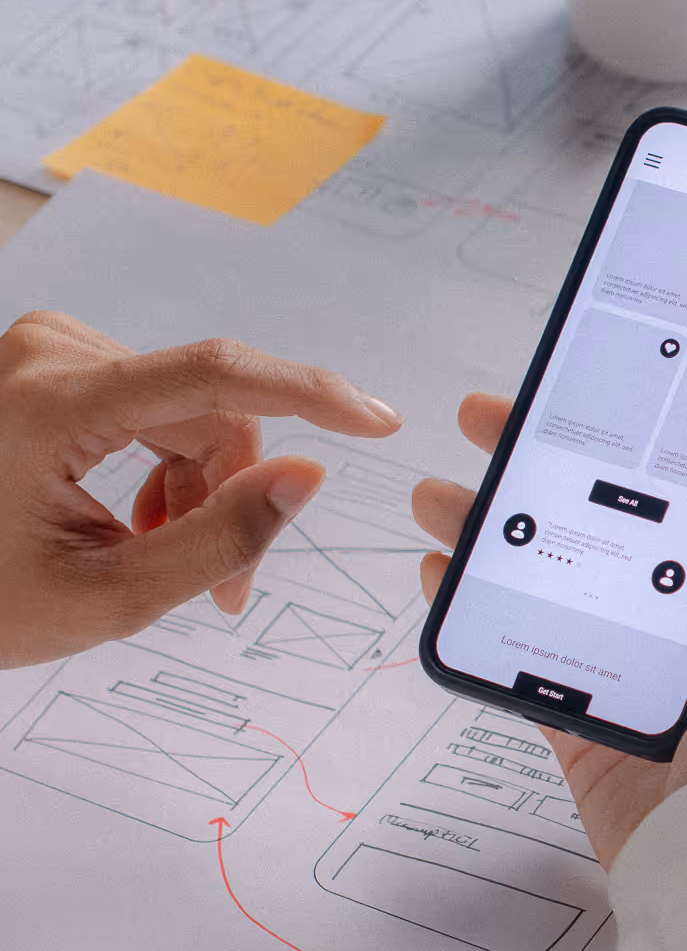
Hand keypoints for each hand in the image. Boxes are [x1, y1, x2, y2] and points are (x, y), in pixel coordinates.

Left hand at [0, 311, 403, 667]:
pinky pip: (152, 405)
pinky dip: (164, 465)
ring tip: (162, 550)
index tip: (376, 421)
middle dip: (231, 492)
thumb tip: (305, 477)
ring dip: (197, 485)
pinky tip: (138, 516)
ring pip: (188, 411)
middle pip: (208, 410)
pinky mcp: (50, 365)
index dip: (311, 395)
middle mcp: (48, 356)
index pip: (215, 376)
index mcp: (51, 405)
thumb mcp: (110, 596)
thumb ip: (221, 538)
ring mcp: (45, 355)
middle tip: (223, 585)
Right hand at [415, 386, 686, 866]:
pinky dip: (477, 605)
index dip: (635, 433)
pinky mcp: (585, 712)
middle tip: (484, 419)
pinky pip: (520, 645)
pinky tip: (443, 569)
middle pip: (606, 518)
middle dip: (541, 465)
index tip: (584, 383)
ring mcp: (635, 662)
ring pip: (552, 571)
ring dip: (493, 526)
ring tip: (440, 492)